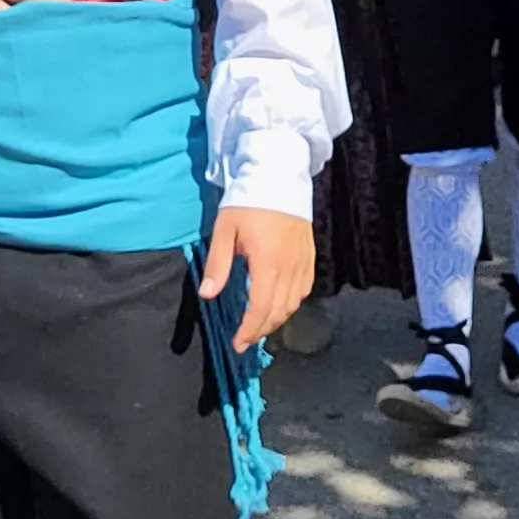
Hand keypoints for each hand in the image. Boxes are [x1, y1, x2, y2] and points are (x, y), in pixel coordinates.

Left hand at [198, 205, 316, 351]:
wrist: (278, 175)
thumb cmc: (246, 201)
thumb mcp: (224, 230)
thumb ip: (218, 265)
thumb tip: (207, 295)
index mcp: (268, 262)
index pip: (261, 307)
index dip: (249, 330)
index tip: (237, 343)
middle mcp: (290, 267)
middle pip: (279, 311)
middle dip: (261, 330)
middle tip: (244, 340)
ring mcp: (304, 262)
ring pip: (294, 303)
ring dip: (276, 319)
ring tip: (258, 325)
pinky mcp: (310, 256)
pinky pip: (305, 289)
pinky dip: (292, 304)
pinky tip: (279, 305)